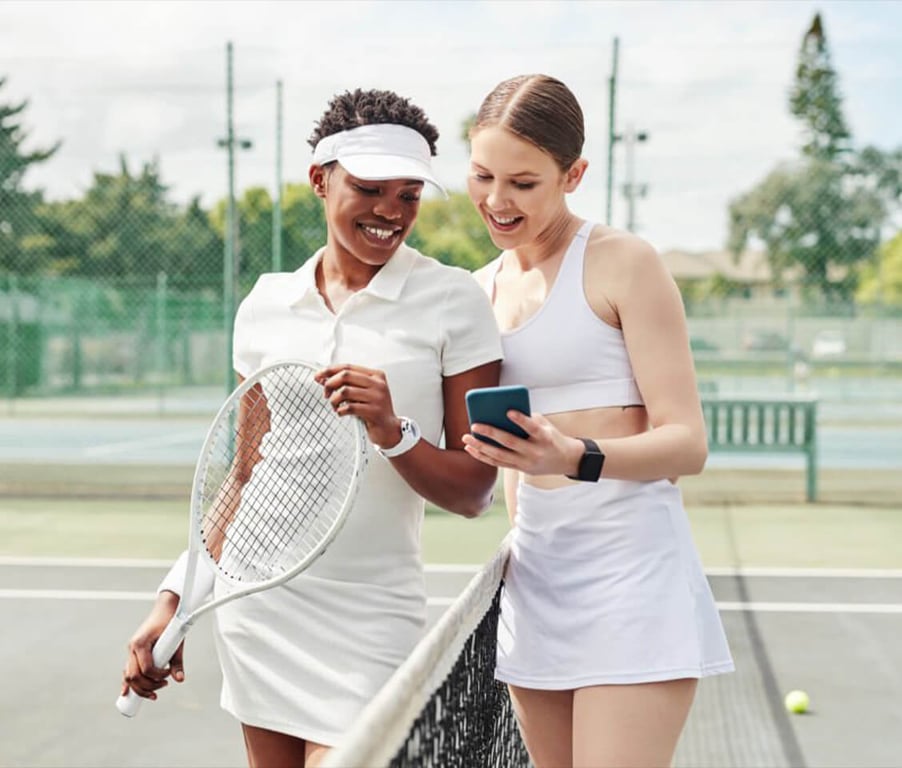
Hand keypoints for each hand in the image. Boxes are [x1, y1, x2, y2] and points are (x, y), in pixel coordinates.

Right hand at [121, 591, 183, 700]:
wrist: (166, 608)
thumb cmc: (170, 622)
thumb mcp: (177, 641)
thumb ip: (177, 661)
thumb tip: (179, 678)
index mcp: (141, 643)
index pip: (146, 668)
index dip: (158, 676)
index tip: (169, 674)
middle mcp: (133, 647)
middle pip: (134, 676)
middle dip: (148, 686)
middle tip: (164, 685)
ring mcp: (131, 650)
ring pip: (129, 676)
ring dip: (140, 688)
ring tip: (154, 693)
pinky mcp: (133, 653)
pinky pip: (127, 671)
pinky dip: (128, 683)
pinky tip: (128, 693)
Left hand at [314, 364, 401, 447]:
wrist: (389, 429)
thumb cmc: (374, 410)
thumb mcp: (362, 393)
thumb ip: (346, 384)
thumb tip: (323, 379)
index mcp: (375, 375)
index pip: (348, 367)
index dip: (330, 371)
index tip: (318, 376)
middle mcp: (378, 384)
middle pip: (345, 376)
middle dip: (330, 384)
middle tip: (326, 394)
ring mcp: (377, 397)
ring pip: (345, 391)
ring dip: (334, 400)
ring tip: (335, 406)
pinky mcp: (374, 411)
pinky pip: (350, 407)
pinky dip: (340, 410)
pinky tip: (341, 412)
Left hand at [462, 410, 583, 476]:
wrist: (565, 460)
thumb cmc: (551, 436)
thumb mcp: (546, 425)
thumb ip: (527, 419)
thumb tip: (500, 413)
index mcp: (544, 438)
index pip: (532, 428)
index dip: (521, 420)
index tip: (508, 411)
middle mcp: (535, 452)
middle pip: (510, 442)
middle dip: (490, 434)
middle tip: (474, 425)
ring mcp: (526, 463)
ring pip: (499, 456)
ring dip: (481, 447)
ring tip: (466, 438)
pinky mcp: (520, 469)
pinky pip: (498, 464)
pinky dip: (483, 456)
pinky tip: (472, 449)